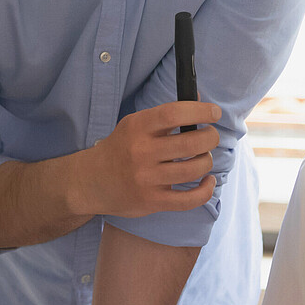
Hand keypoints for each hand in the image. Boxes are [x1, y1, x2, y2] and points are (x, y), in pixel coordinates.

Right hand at [77, 101, 221, 217]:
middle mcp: (141, 152)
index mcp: (137, 127)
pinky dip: (205, 190)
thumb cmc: (120, 148)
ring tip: (203, 158)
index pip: (174, 113)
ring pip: (194, 169)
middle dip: (210, 137)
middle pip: (191, 143)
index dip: (200, 111)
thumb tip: (200, 102)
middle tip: (211, 136)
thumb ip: (165, 115)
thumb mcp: (134, 125)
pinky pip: (189, 199)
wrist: (90, 181)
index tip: (214, 113)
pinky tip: (207, 181)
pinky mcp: (152, 201)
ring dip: (207, 161)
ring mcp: (147, 179)